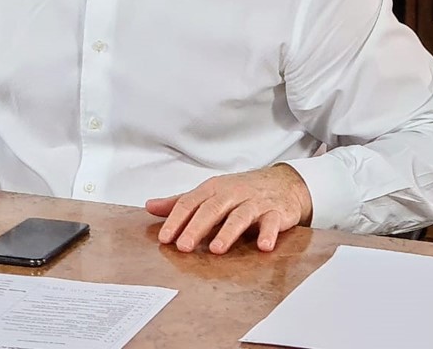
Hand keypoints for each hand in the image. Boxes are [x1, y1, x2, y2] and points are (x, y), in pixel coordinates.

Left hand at [145, 164, 311, 254]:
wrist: (283, 183)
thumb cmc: (240, 190)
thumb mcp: (209, 193)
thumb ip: (181, 202)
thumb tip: (150, 206)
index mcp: (213, 189)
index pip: (189, 203)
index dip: (175, 220)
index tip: (164, 238)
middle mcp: (232, 194)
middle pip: (211, 209)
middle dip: (196, 227)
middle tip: (183, 246)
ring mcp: (254, 202)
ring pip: (239, 216)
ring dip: (227, 232)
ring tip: (216, 249)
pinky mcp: (276, 213)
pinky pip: (272, 223)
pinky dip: (268, 234)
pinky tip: (263, 246)